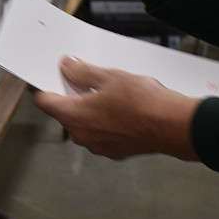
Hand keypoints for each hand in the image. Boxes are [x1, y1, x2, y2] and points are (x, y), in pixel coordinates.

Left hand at [32, 56, 200, 160]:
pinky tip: (121, 109)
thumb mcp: (109, 77)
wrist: (174, 126)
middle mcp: (82, 135)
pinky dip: (106, 122)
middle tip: (86, 80)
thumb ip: (82, 72)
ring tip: (110, 93)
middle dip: (73, 97)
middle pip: (66, 113)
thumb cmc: (142, 102)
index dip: (44, 87)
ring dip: (91, 110)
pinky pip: (102, 133)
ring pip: (85, 124)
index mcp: (73, 116)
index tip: (49, 79)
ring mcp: (98, 146)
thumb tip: (67, 67)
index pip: (45, 101)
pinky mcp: (115, 151)